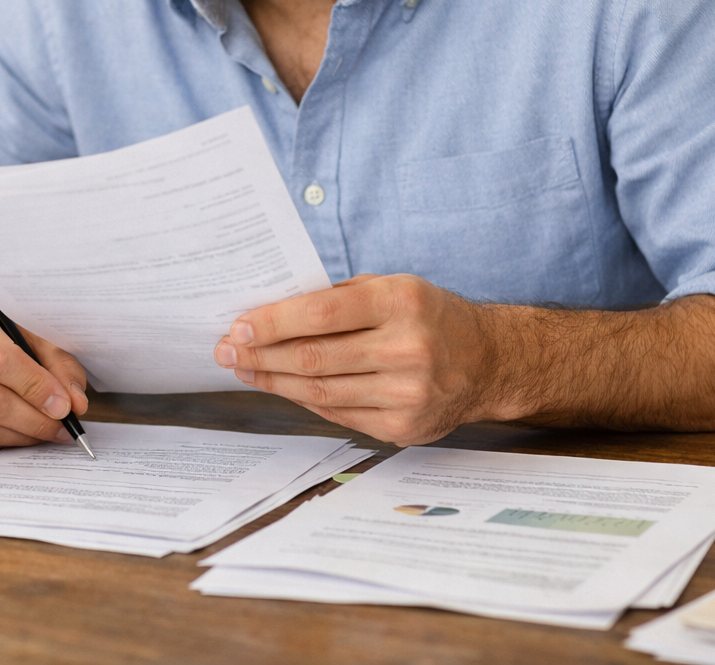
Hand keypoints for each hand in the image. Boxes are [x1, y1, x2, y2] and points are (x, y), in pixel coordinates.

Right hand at [0, 303, 89, 448]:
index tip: (65, 406)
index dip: (36, 388)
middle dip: (35, 420)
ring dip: (21, 436)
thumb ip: (57, 363)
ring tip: (48, 432)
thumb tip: (76, 404)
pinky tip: (20, 433)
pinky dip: (1, 442)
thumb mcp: (28, 334)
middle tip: (63, 428)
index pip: (1, 361)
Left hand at [212, 274, 505, 445]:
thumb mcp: (392, 287)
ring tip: (244, 369)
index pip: (321, 313)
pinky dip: (303, 399)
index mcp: (401, 302)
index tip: (237, 326)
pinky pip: (337, 413)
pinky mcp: (403, 428)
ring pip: (319, 391)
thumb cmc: (429, 317)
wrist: (488, 362)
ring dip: (273, 380)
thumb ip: (337, 297)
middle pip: (313, 357)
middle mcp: (407, 348)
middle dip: (260, 354)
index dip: (272, 323)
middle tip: (226, 351)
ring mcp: (407, 394)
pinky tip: (281, 386)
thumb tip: (269, 312)